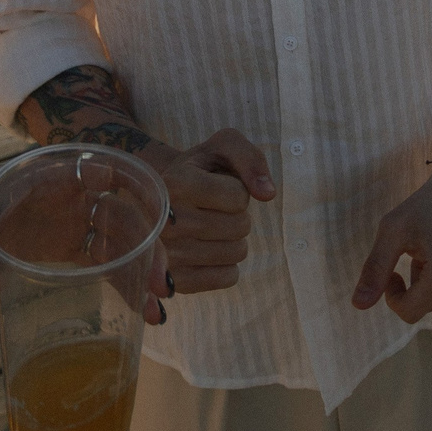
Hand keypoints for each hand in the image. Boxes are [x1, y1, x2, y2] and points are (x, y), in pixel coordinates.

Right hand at [156, 128, 277, 296]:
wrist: (167, 198)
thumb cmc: (201, 170)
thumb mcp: (223, 147)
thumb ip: (250, 158)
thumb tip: (267, 193)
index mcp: (174, 183)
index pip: (237, 197)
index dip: (238, 191)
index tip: (216, 186)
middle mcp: (164, 221)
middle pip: (240, 226)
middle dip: (238, 215)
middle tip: (214, 210)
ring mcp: (167, 256)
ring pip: (236, 252)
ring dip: (235, 240)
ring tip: (211, 229)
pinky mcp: (177, 283)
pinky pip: (228, 278)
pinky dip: (229, 265)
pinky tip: (210, 252)